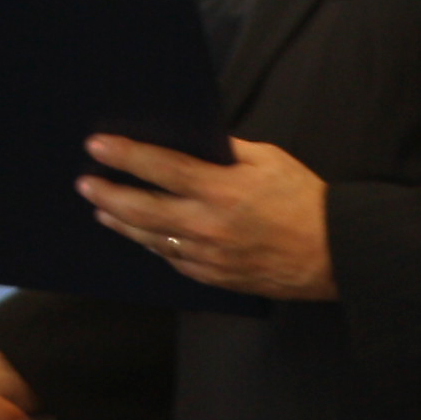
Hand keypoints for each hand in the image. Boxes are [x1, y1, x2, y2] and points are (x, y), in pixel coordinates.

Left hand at [82, 134, 337, 300]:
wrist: (336, 254)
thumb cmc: (305, 200)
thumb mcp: (269, 159)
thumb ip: (226, 151)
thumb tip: (190, 141)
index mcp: (222, 189)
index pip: (161, 167)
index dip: (125, 155)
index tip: (97, 145)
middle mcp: (209, 225)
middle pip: (143, 210)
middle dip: (109, 194)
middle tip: (85, 182)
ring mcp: (209, 256)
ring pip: (151, 239)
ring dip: (121, 223)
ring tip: (101, 209)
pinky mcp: (214, 278)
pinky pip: (173, 261)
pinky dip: (153, 246)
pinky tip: (140, 236)